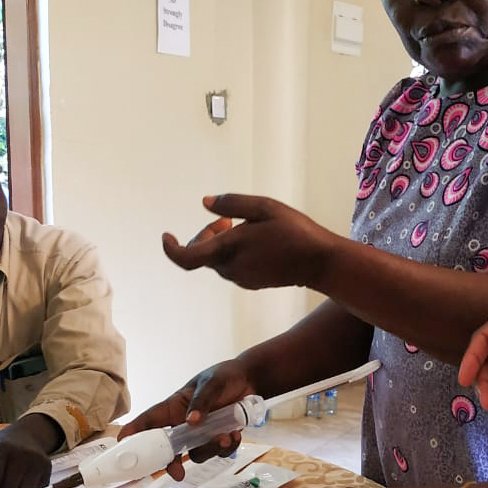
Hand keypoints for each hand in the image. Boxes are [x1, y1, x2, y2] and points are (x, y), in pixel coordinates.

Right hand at [117, 358, 257, 479]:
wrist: (249, 380)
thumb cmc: (224, 376)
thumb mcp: (211, 383)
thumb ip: (202, 401)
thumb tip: (191, 421)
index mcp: (174, 407)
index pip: (149, 421)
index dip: (134, 433)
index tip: (122, 446)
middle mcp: (183, 423)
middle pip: (169, 449)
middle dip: (172, 463)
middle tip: (178, 473)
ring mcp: (201, 433)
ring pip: (196, 454)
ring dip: (211, 450)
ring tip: (227, 436)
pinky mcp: (218, 438)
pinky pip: (218, 452)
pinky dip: (227, 447)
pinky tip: (235, 434)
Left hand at [161, 194, 338, 290]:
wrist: (320, 263)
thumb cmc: (295, 231)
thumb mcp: (264, 207)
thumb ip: (231, 203)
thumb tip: (206, 203)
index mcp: (229, 250)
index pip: (186, 257)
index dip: (171, 248)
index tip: (167, 236)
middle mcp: (231, 269)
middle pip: (202, 253)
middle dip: (206, 233)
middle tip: (226, 217)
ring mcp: (241, 279)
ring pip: (217, 260)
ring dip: (221, 242)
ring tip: (243, 226)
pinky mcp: (252, 283)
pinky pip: (232, 266)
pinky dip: (233, 252)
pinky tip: (254, 241)